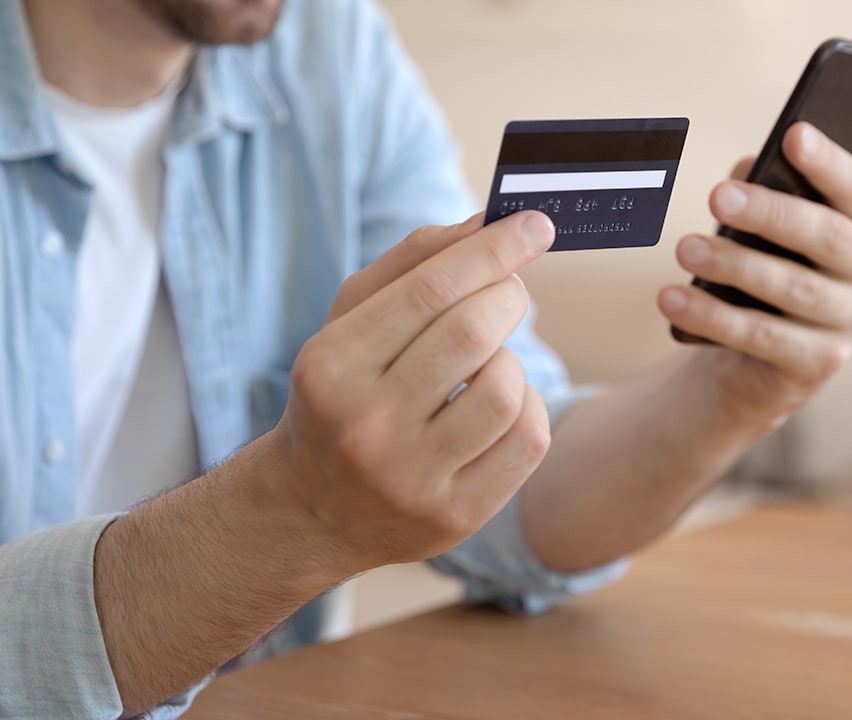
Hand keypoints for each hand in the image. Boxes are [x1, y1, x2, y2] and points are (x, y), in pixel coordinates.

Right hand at [265, 211, 555, 570]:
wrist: (311, 512)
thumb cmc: (342, 394)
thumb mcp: (350, 323)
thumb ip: (414, 264)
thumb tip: (490, 222)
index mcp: (332, 365)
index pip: (429, 290)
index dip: (492, 249)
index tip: (534, 223)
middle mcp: (367, 424)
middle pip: (473, 332)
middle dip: (507, 296)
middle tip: (507, 292)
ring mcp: (412, 477)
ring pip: (505, 389)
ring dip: (512, 360)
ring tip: (488, 363)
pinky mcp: (456, 513)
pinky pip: (528, 440)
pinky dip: (528, 407)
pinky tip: (500, 406)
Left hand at [660, 122, 851, 428]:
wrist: (762, 359)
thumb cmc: (771, 270)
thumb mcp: (770, 228)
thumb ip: (766, 192)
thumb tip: (744, 176)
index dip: (827, 163)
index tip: (793, 134)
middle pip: (826, 238)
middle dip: (770, 213)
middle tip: (718, 196)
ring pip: (792, 288)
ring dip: (733, 265)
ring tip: (685, 248)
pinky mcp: (820, 366)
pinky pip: (762, 336)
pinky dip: (712, 316)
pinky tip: (672, 298)